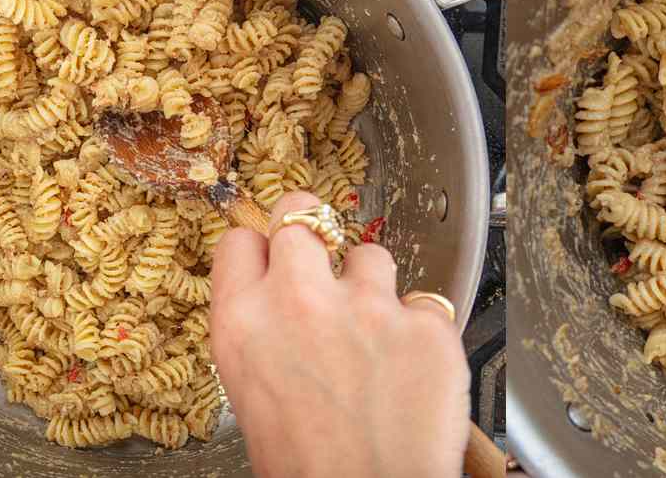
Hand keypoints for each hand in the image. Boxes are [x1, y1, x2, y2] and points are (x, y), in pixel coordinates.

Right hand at [210, 191, 470, 477]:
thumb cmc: (307, 469)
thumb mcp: (253, 394)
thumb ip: (266, 334)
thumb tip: (281, 307)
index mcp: (244, 324)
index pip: (241, 242)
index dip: (261, 246)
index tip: (272, 254)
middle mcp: (299, 300)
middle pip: (301, 212)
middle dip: (313, 229)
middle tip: (324, 260)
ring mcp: (367, 305)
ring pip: (370, 254)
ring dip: (374, 286)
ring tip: (375, 339)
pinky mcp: (425, 322)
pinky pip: (424, 304)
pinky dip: (420, 331)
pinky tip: (412, 371)